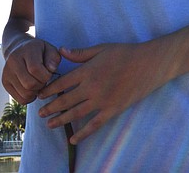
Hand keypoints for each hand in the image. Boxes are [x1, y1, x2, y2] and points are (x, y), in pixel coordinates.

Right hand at [2, 37, 61, 103]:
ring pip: (25, 94)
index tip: (48, 73)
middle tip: (43, 79)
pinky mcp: (5, 82)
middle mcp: (13, 61)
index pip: (35, 69)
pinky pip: (20, 100)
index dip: (46, 75)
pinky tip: (31, 88)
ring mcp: (7, 73)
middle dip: (41, 85)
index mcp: (26, 50)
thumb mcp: (49, 49)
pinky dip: (29, 98)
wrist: (19, 49)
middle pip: (29, 84)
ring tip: (37, 82)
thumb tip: (51, 69)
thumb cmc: (39, 51)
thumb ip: (54, 58)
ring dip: (36, 92)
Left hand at [37, 42, 170, 143]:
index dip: (49, 90)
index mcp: (87, 71)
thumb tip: (61, 50)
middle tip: (40, 113)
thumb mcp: (100, 49)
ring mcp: (102, 100)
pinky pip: (95, 124)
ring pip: (77, 114)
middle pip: (66, 100)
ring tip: (49, 125)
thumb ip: (79, 53)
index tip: (40, 95)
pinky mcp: (113, 110)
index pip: (62, 83)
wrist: (148, 64)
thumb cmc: (124, 53)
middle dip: (51, 107)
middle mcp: (91, 87)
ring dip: (61, 120)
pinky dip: (83, 133)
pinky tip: (74, 140)